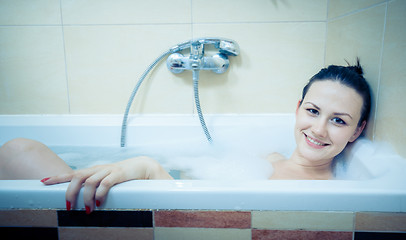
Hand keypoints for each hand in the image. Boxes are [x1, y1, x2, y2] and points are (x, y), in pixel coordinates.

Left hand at [41, 156, 171, 212]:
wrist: (143, 166)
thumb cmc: (124, 175)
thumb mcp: (107, 178)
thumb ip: (95, 185)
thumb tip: (83, 199)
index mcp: (94, 170)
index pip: (72, 173)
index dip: (57, 177)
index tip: (43, 182)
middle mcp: (98, 169)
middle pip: (77, 177)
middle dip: (70, 192)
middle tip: (70, 207)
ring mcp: (108, 170)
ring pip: (90, 181)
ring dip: (86, 197)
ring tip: (89, 210)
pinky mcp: (119, 174)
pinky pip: (106, 183)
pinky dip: (100, 193)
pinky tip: (99, 203)